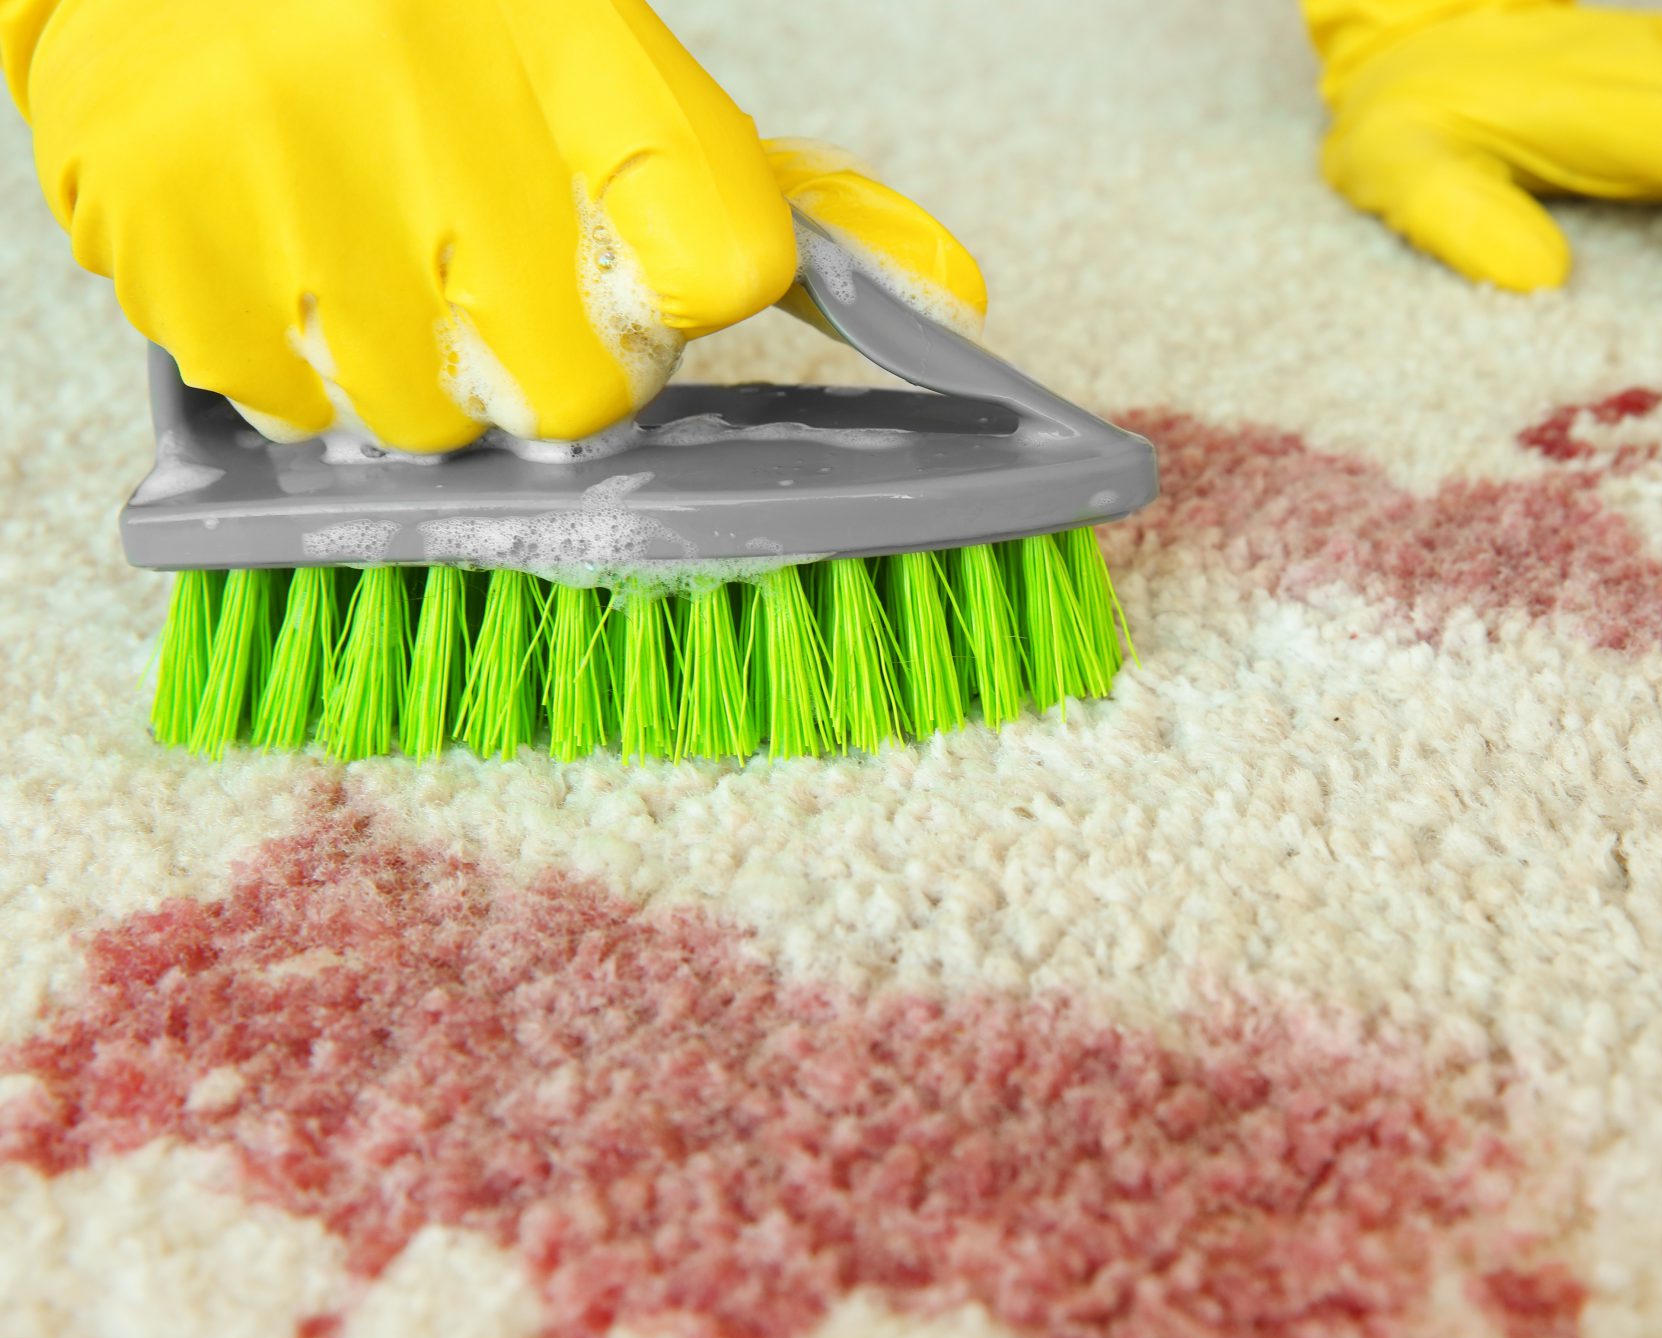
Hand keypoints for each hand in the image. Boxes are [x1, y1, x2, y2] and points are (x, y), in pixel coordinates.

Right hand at [7, 0, 797, 450]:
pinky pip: (288, 405)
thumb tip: (948, 303)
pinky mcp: (164, 228)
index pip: (728, 263)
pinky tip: (286, 257)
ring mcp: (289, 168)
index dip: (694, 308)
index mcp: (577, 41)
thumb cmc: (433, 17)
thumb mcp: (613, 64)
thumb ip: (787, 193)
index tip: (652, 286)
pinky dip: (296, 363)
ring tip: (377, 255)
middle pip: (579, 395)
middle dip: (551, 370)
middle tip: (497, 287)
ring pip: (426, 423)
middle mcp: (436, 99)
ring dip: (417, 375)